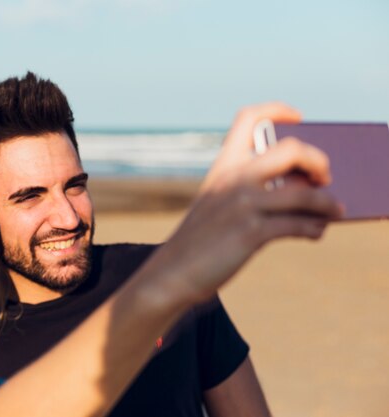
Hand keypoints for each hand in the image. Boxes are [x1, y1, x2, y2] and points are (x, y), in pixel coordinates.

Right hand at [142, 104, 342, 304]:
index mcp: (222, 165)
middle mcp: (233, 179)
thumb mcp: (218, 203)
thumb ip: (251, 189)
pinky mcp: (251, 234)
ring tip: (336, 210)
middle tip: (324, 175)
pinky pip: (298, 226)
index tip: (298, 117)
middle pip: (291, 149)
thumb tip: (305, 187)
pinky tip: (316, 231)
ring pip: (304, 193)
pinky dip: (315, 229)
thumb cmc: (202, 238)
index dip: (277, 110)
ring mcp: (243, 205)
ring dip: (328, 203)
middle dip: (317, 160)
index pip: (248, 118)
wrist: (174, 271)